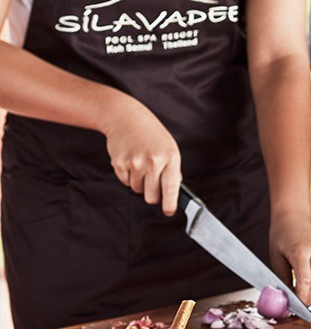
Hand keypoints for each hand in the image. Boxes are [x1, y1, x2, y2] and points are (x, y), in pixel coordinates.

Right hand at [104, 99, 182, 215]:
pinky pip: (125, 182)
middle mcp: (152, 161)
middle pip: (151, 196)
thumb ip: (173, 170)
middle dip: (153, 195)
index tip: (169, 211)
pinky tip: (131, 161)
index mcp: (170, 157)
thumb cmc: (151, 134)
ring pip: (137, 190)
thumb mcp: (170, 149)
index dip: (170, 204)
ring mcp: (134, 163)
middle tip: (153, 184)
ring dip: (140, 183)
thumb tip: (173, 193)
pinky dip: (128, 177)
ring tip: (141, 166)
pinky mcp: (119, 163)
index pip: (171, 188)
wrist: (125, 117)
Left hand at [269, 211, 310, 304]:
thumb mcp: (275, 258)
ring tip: (304, 299)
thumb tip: (286, 301)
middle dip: (308, 301)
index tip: (294, 309)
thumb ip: (282, 280)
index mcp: (302, 252)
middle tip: (297, 308)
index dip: (302, 299)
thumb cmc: (281, 235)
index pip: (306, 282)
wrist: (294, 217)